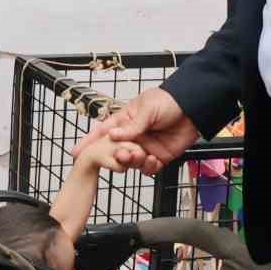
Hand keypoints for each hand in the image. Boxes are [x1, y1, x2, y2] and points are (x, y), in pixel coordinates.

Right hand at [75, 88, 199, 174]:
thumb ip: (131, 125)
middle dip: (115, 156)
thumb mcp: (147, 108)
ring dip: (133, 162)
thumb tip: (112, 135)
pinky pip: (148, 168)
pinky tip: (154, 161)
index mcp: (126, 120)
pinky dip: (149, 168)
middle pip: (116, 151)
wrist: (194, 109)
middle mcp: (133, 136)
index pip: (103, 131)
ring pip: (131, 162)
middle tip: (120, 156)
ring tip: (139, 156)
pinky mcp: (159, 156)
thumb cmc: (169, 101)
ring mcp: (146, 147)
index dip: (89, 142)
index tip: (76, 152)